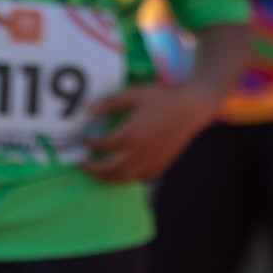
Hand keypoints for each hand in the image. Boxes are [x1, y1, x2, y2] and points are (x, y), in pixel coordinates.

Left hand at [79, 83, 219, 182]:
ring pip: (121, 178)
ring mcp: (149, 162)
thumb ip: (111, 102)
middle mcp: (138, 152)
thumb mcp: (136, 94)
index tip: (84, 140)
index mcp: (130, 134)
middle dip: (90, 168)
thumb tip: (89, 109)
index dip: (89, 144)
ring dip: (105, 176)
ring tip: (98, 170)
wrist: (191, 109)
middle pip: (107, 169)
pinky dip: (126, 176)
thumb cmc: (162, 99)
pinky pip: (137, 178)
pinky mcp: (158, 167)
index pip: (101, 145)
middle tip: (82, 163)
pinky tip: (122, 169)